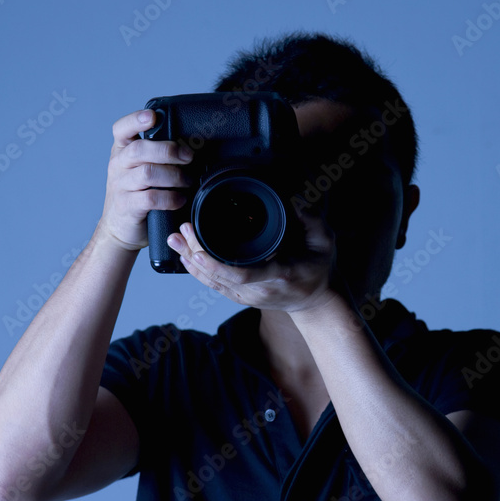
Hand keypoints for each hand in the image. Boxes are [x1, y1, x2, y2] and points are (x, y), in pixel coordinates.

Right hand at [96, 109, 193, 250]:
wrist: (119, 228)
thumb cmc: (136, 195)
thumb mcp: (141, 170)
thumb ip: (156, 156)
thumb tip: (190, 146)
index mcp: (122, 151)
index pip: (122, 129)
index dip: (135, 120)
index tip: (152, 116)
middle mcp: (118, 165)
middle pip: (140, 150)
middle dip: (168, 150)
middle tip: (188, 157)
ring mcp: (120, 186)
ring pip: (147, 173)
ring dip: (173, 176)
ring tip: (187, 181)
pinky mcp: (127, 206)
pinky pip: (150, 198)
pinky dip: (169, 197)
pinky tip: (179, 199)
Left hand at [166, 208, 338, 313]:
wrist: (315, 300)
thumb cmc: (318, 268)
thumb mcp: (324, 240)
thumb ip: (312, 218)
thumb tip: (294, 199)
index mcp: (278, 275)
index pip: (242, 274)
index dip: (216, 264)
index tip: (198, 247)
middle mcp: (259, 290)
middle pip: (218, 277)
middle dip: (195, 254)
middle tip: (181, 231)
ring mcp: (247, 296)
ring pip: (211, 282)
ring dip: (190, 260)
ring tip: (175, 239)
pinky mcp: (239, 296)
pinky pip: (213, 285)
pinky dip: (196, 270)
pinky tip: (184, 255)